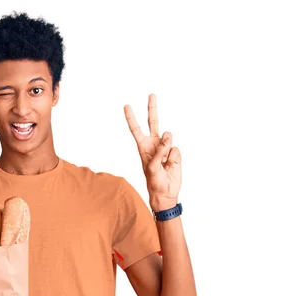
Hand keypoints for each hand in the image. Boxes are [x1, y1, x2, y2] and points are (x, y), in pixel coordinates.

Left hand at [124, 94, 181, 209]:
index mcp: (143, 147)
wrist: (166, 193)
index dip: (131, 118)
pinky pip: (176, 150)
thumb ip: (159, 152)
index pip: (136, 130)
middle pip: (153, 123)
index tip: (126, 106)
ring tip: (165, 162)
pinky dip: (174, 158)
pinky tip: (171, 166)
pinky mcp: (175, 154)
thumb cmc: (154, 182)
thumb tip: (167, 137)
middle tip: (151, 94)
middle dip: (152, 109)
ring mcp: (165, 148)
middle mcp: (154, 145)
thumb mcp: (152, 168)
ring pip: (168, 137)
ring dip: (167, 148)